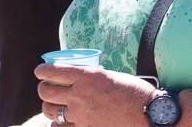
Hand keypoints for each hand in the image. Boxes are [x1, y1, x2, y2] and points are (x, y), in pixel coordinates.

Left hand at [35, 64, 156, 125]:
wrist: (151, 115)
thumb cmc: (136, 93)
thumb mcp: (112, 77)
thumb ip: (93, 79)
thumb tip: (81, 78)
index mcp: (88, 77)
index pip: (52, 71)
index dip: (42, 71)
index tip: (40, 71)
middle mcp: (80, 95)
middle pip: (45, 91)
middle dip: (43, 89)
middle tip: (47, 88)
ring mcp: (81, 115)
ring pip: (49, 110)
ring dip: (49, 106)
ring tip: (53, 105)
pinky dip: (58, 124)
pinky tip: (61, 122)